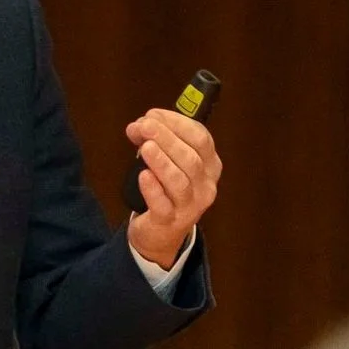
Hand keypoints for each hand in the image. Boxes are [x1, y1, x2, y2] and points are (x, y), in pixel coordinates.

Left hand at [124, 107, 221, 266]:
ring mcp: (190, 206)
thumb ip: (154, 142)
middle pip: (191, 158)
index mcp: (210, 165)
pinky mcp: (170, 222)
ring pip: (180, 181)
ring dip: (162, 161)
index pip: (201, 139)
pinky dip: (153, 189)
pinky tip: (143, 176)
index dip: (177, 124)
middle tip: (144, 126)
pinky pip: (163, 205)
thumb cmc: (166, 190)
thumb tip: (138, 126)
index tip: (153, 114)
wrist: (161, 233)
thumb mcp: (167, 162)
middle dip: (167, 138)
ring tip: (146, 147)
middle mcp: (205, 186)